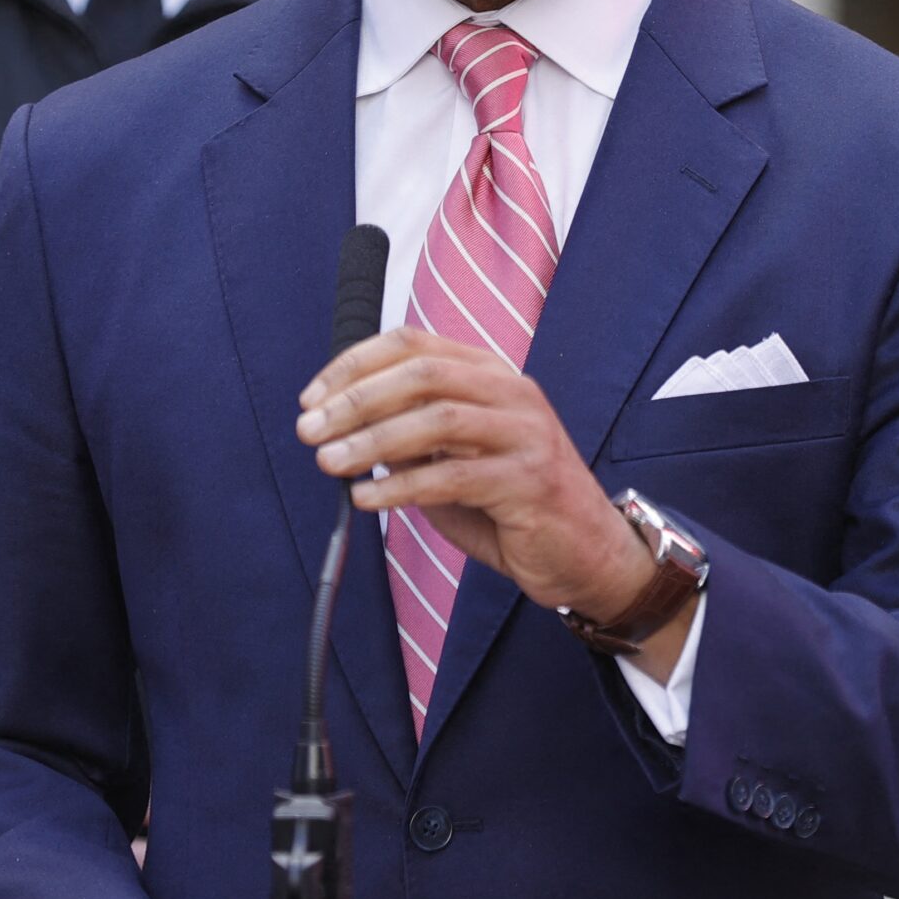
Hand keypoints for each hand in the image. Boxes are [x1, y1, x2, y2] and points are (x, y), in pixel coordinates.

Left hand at [297, 328, 652, 624]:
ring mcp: (526, 434)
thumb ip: (410, 439)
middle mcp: (512, 392)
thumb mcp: (453, 460)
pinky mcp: (530, 481)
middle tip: (310, 430)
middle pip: (423, 375)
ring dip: (372, 440)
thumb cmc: (511, 505)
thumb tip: (343, 428)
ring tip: (328, 463)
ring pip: (437, 419)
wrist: (588, 554)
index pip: (414, 345)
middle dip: (356, 400)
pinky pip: (454, 476)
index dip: (355, 364)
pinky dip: (401, 485)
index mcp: (490, 374)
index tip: (312, 397)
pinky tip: (366, 498)